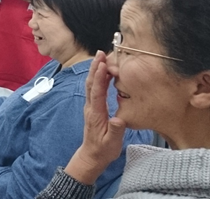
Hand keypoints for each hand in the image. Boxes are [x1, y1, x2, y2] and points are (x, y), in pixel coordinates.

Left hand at [64, 51, 126, 185]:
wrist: (92, 155)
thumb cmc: (103, 149)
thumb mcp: (112, 142)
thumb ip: (115, 130)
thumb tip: (118, 119)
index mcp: (96, 114)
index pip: (97, 92)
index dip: (99, 78)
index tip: (103, 65)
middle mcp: (91, 107)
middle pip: (91, 84)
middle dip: (95, 68)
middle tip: (100, 53)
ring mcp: (91, 106)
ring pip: (91, 85)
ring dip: (95, 70)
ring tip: (102, 57)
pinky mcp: (93, 107)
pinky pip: (94, 89)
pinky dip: (98, 78)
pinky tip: (103, 72)